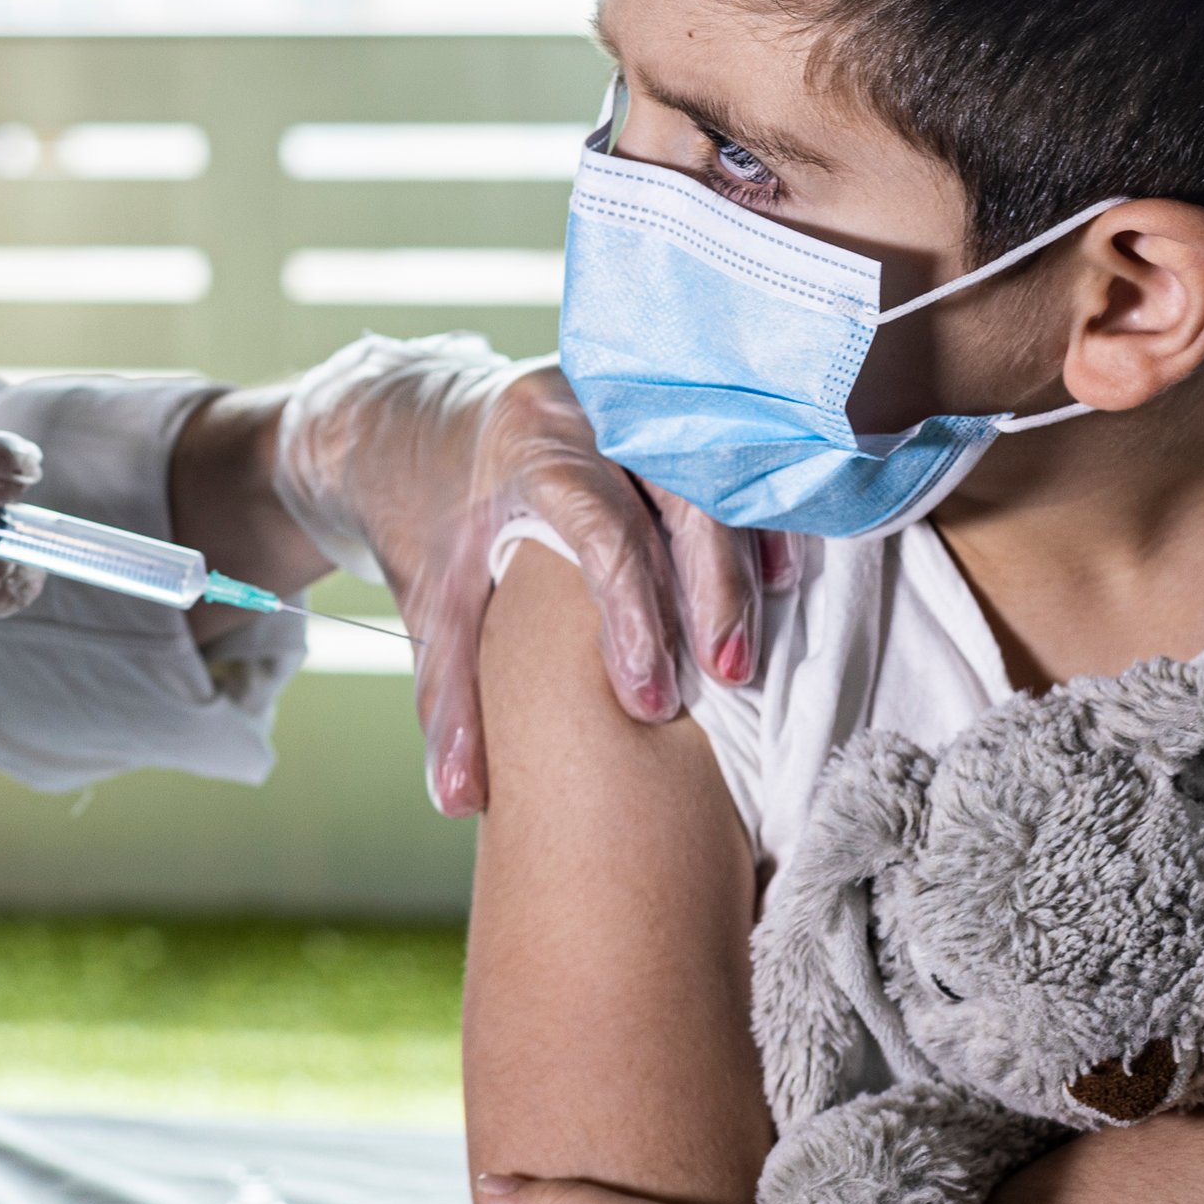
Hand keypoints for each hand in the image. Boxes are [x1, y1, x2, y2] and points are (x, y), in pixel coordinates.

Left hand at [274, 335, 771, 812]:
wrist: (420, 430)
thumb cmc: (435, 529)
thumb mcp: (433, 602)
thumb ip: (449, 698)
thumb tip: (458, 798)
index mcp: (527, 449)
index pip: (597, 529)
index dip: (635, 616)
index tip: (651, 702)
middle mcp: (591, 413)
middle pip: (677, 490)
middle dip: (712, 587)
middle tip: (730, 677)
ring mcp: (642, 405)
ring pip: (720, 471)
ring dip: (747, 556)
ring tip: (757, 645)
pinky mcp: (675, 411)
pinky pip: (738, 456)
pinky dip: (764, 518)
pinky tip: (783, 578)